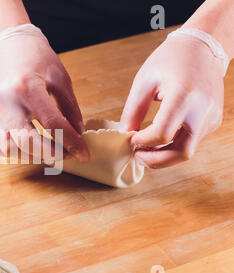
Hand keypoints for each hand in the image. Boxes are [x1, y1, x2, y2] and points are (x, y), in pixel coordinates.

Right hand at [0, 29, 88, 162]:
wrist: (7, 45)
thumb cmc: (35, 58)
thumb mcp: (60, 79)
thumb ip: (70, 109)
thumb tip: (77, 136)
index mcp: (26, 86)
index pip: (53, 124)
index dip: (71, 142)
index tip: (83, 154)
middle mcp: (4, 100)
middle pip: (28, 142)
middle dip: (52, 154)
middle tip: (66, 154)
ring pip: (10, 148)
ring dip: (32, 154)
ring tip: (46, 148)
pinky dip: (11, 151)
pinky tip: (24, 145)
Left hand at [121, 33, 224, 168]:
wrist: (203, 47)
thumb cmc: (171, 59)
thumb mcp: (144, 81)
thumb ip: (133, 110)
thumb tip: (125, 134)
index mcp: (183, 96)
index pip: (161, 134)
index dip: (142, 142)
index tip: (130, 140)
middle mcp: (202, 110)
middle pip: (181, 152)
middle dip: (156, 160)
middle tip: (137, 156)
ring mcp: (210, 117)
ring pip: (188, 151)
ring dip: (165, 155)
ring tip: (146, 149)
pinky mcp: (213, 121)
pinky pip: (192, 141)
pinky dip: (174, 144)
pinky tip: (160, 137)